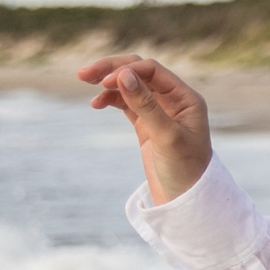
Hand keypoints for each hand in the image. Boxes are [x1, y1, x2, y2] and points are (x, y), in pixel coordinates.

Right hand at [76, 55, 212, 203]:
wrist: (186, 201)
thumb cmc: (185, 170)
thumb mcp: (165, 136)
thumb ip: (145, 105)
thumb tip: (122, 74)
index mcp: (186, 98)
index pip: (152, 70)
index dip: (128, 71)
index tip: (105, 82)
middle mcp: (174, 100)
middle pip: (139, 72)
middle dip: (112, 69)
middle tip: (83, 74)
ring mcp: (159, 111)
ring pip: (131, 85)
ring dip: (108, 81)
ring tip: (84, 80)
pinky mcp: (146, 125)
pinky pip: (126, 103)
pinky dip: (111, 99)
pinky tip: (96, 103)